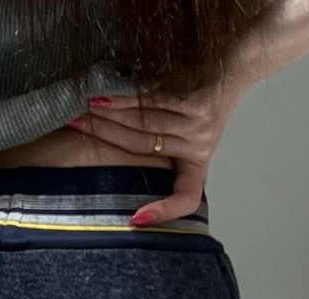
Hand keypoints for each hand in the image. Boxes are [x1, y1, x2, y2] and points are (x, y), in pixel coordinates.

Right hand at [64, 20, 279, 224]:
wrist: (234, 68)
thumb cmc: (204, 103)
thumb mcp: (190, 136)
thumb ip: (166, 150)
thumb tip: (122, 156)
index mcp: (198, 166)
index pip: (185, 199)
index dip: (163, 212)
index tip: (135, 219)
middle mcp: (199, 149)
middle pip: (143, 148)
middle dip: (105, 136)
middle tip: (74, 128)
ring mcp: (200, 126)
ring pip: (145, 124)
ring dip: (108, 117)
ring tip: (81, 112)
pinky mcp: (197, 102)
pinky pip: (154, 103)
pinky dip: (125, 100)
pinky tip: (103, 98)